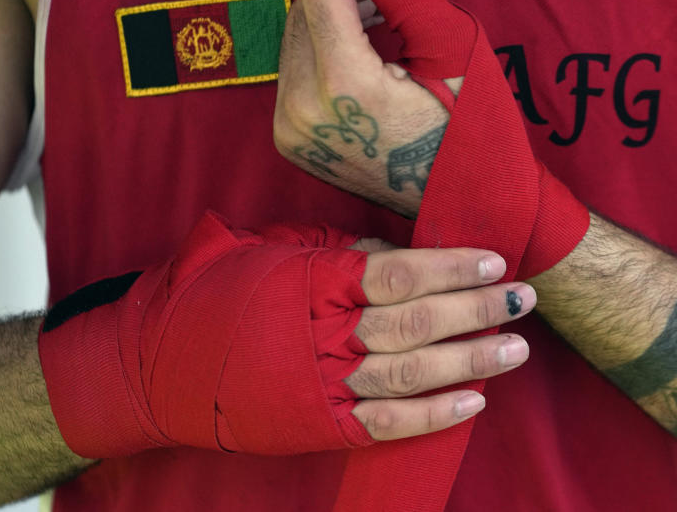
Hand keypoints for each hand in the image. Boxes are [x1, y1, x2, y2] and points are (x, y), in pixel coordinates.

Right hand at [39, 213, 532, 456]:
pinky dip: (433, 416)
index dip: (451, 267)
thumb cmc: (212, 293)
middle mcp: (321, 332)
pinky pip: (384, 423)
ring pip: (410, 373)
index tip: (493, 261)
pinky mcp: (314, 424)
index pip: (398, 272)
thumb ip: (336, 252)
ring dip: (469, 360)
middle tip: (523, 299)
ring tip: (515, 349)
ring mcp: (318, 383)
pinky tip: (474, 403)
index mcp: (311, 281)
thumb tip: (397, 251)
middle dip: (477, 310)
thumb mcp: (270, 251)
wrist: (153, 364)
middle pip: (416, 322)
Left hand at [274, 0, 461, 217]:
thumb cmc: (472, 128)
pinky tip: (373, 41)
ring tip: (398, 9)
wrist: (467, 205)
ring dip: (344, 10)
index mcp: (342, 84)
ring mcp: (291, 130)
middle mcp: (300, 109)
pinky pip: (300, 70)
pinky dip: (331, 45)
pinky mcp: (292, 141)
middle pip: (307, 7)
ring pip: (301, 36)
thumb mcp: (451, 46)